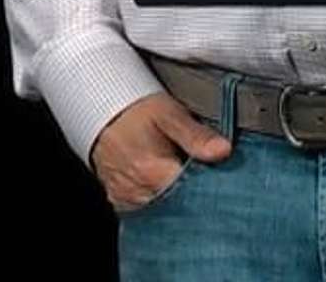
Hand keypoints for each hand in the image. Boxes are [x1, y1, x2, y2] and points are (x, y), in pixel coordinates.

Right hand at [91, 91, 231, 212]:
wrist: (102, 113)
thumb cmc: (137, 112)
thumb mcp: (170, 114)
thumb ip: (196, 136)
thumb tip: (224, 151)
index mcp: (152, 172)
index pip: (190, 195)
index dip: (210, 190)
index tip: (223, 181)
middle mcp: (137, 192)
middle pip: (177, 207)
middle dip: (195, 197)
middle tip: (209, 181)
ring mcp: (126, 200)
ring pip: (162, 212)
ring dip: (177, 201)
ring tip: (188, 182)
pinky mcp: (121, 202)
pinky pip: (146, 212)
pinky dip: (160, 203)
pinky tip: (168, 189)